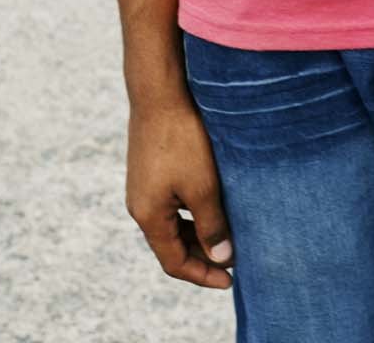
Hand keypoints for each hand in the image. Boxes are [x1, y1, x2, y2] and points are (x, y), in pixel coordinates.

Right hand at [126, 98, 233, 287]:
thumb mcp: (203, 186)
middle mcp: (140, 205)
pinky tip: (213, 204)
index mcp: (148, 216)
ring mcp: (143, 187)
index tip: (230, 280)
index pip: (174, 262)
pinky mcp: (150, 169)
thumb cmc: (182, 139)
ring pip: (172, 223)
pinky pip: (171, 203)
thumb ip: (211, 225)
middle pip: (172, 245)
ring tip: (228, 235)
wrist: (160, 93)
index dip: (203, 274)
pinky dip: (192, 212)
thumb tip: (221, 258)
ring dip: (198, 233)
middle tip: (233, 261)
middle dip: (202, 256)